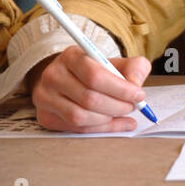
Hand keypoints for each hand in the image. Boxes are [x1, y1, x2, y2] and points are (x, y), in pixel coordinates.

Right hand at [29, 46, 152, 133]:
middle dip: (117, 106)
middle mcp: (53, 76)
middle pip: (89, 99)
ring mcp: (46, 98)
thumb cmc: (94, 71)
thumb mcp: (115, 62)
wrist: (65, 79)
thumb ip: (134, 67)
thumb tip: (136, 85)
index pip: (95, 76)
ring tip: (122, 113)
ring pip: (81, 117)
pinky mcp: (46, 117)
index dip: (120, 89)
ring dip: (108, 119)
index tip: (139, 95)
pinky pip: (76, 129)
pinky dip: (100, 129)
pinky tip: (114, 123)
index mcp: (71, 56)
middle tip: (132, 107)